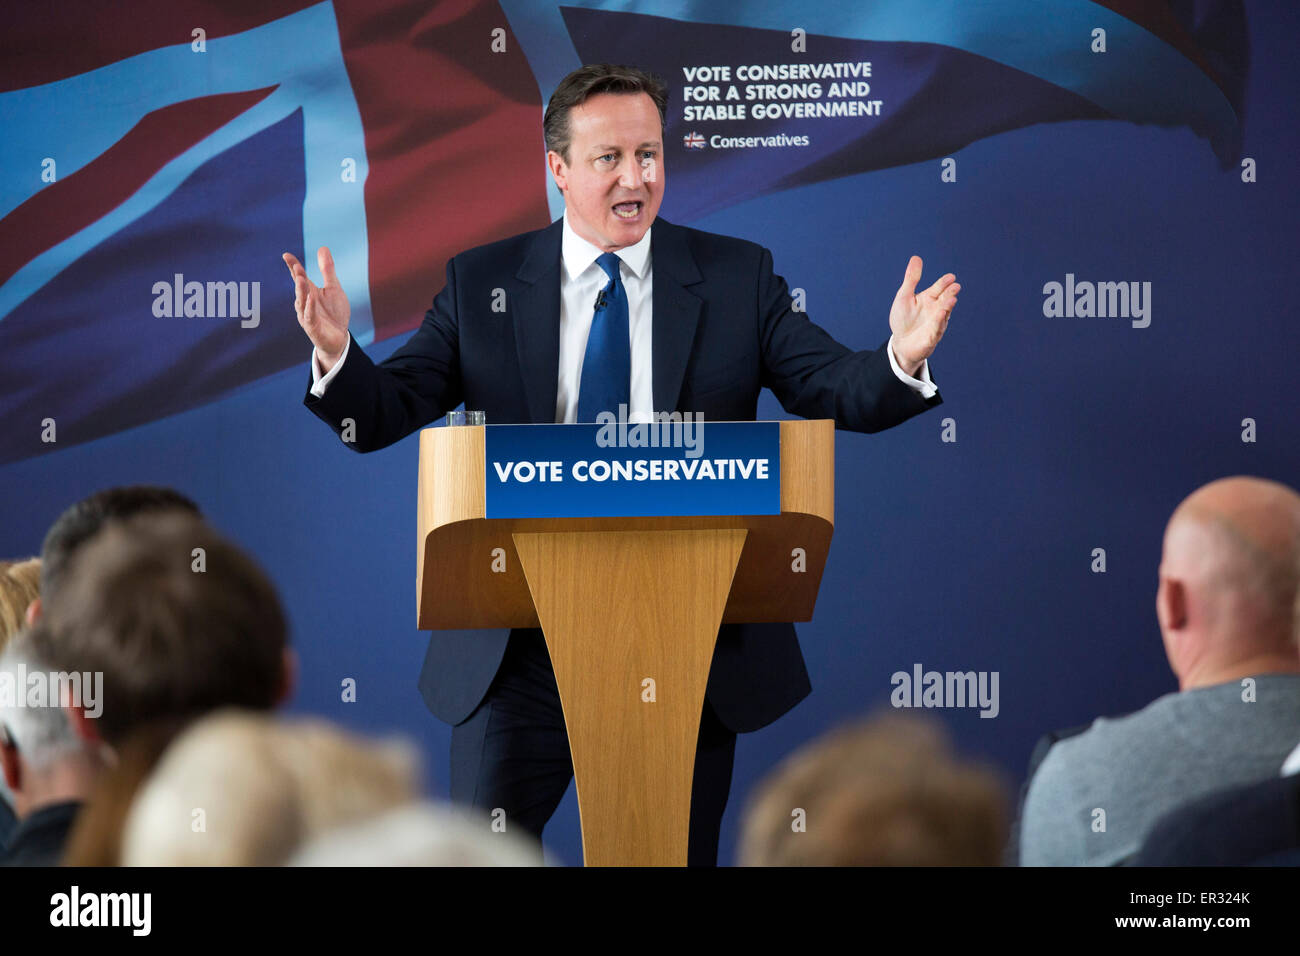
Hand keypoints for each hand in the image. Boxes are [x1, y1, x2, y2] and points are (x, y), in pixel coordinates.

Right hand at [283, 247, 349, 371]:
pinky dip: (310, 307)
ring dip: (301, 290)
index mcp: (309, 292)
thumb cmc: (334, 313)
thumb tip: (322, 248)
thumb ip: (327, 270)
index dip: (292, 266)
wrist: (338, 339)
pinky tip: (311, 298)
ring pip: (302, 302)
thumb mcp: (333, 288)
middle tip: (296, 266)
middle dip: (297, 277)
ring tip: (300, 278)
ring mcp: (307, 315)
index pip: (299, 277)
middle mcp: (305, 303)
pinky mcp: (313, 328)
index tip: (286, 255)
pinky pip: (310, 316)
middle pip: (299, 288)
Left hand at [889, 255, 958, 376]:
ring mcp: (935, 324)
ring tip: (951, 300)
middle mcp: (935, 310)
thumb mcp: (904, 296)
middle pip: (945, 300)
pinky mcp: (931, 337)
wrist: (901, 343)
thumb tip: (916, 257)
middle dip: (950, 294)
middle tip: (955, 287)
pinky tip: (940, 315)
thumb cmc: (903, 319)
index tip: (951, 277)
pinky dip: (938, 323)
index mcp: (929, 298)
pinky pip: (935, 330)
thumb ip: (911, 279)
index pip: (938, 288)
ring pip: (943, 314)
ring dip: (947, 307)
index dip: (944, 283)